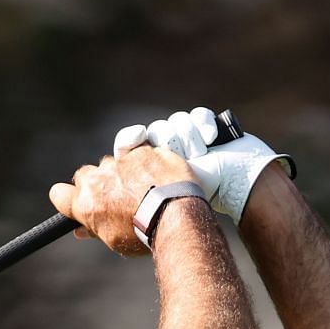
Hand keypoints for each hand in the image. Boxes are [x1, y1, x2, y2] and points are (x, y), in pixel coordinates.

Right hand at [48, 145, 200, 257]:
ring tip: (143, 189)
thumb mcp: (115, 239)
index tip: (78, 202)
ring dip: (122, 172)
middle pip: (86, 174)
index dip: (68, 198)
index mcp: (85, 203)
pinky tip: (158, 179)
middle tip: (116, 197)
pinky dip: (146, 165)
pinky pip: (138, 154)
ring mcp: (119, 162)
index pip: (59, 194)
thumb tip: (80, 230)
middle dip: (97, 183)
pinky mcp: (142, 150)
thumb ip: (94, 229)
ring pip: (113, 163)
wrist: (176, 215)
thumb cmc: (143, 234)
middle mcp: (97, 179)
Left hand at [113, 106, 292, 220]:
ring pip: (178, 121)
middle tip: (186, 158)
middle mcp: (167, 149)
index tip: (138, 137)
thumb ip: (129, 198)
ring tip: (202, 154)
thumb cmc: (199, 198)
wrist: (237, 185)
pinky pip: (197, 114)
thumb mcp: (161, 198)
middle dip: (173, 142)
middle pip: (157, 129)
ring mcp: (188, 136)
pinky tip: (212, 138)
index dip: (130, 138)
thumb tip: (92, 214)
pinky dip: (204, 124)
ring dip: (190, 138)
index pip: (129, 142)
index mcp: (151, 166)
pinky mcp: (207, 125)